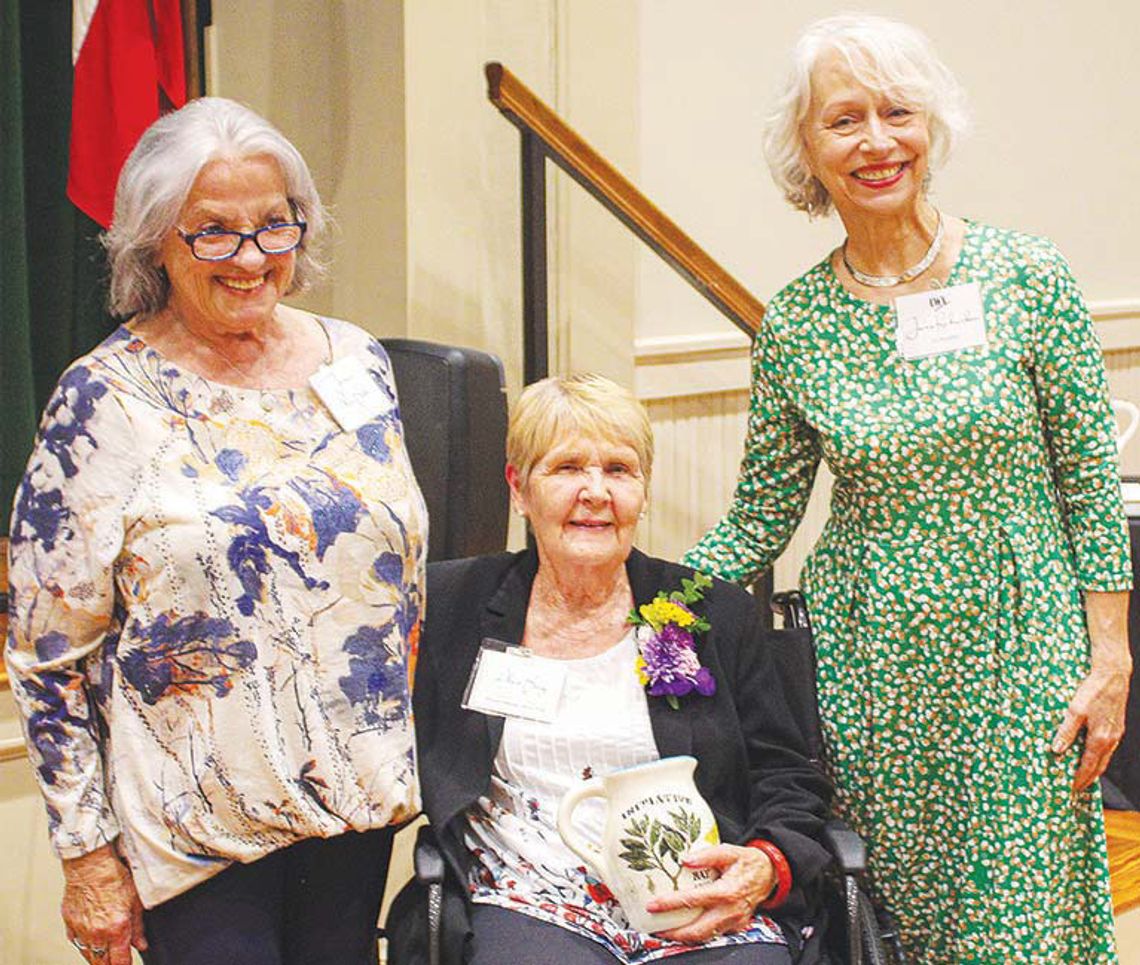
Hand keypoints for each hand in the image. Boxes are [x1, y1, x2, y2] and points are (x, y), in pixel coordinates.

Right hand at [61, 845, 146, 963]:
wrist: (89, 864)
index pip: (120, 962)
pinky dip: (85, 944)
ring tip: (107, 953)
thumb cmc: (114, 877)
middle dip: (111, 964)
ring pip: (88, 956)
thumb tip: (141, 944)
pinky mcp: (69, 924)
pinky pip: (77, 942)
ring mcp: (81, 931)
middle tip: (118, 960)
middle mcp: (96, 934)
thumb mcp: (135, 901)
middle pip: (102, 964)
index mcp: (116, 929)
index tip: (128, 963)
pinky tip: (92, 939)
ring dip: (98, 957)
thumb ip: (138, 927)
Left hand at [645, 844, 773, 943]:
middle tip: (655, 928)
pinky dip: (699, 934)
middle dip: (674, 933)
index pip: (693, 900)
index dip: (670, 904)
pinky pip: (715, 934)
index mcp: (727, 892)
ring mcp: (734, 921)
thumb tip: (686, 860)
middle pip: (698, 929)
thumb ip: (707, 855)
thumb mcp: (729, 851)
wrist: (770, 873)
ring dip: (684, 937)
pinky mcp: (736, 926)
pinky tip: (686, 928)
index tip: (653, 905)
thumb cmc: (747, 862)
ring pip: (706, 936)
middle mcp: (730, 911)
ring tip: (666, 931)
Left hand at [1052, 664, 1129, 791]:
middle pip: (1099, 766)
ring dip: (1094, 768)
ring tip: (1083, 775)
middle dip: (1088, 778)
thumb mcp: (1075, 711)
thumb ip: (1066, 731)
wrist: (1112, 675)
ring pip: (1105, 758)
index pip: (1089, 766)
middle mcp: (1110, 739)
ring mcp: (1116, 734)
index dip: (1080, 778)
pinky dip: (1099, 757)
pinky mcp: (1116, 726)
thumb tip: (1056, 750)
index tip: (1071, 788)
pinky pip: (1108, 748)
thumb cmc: (1093, 691)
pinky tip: (1092, 754)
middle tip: (1077, 787)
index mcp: (1100, 738)